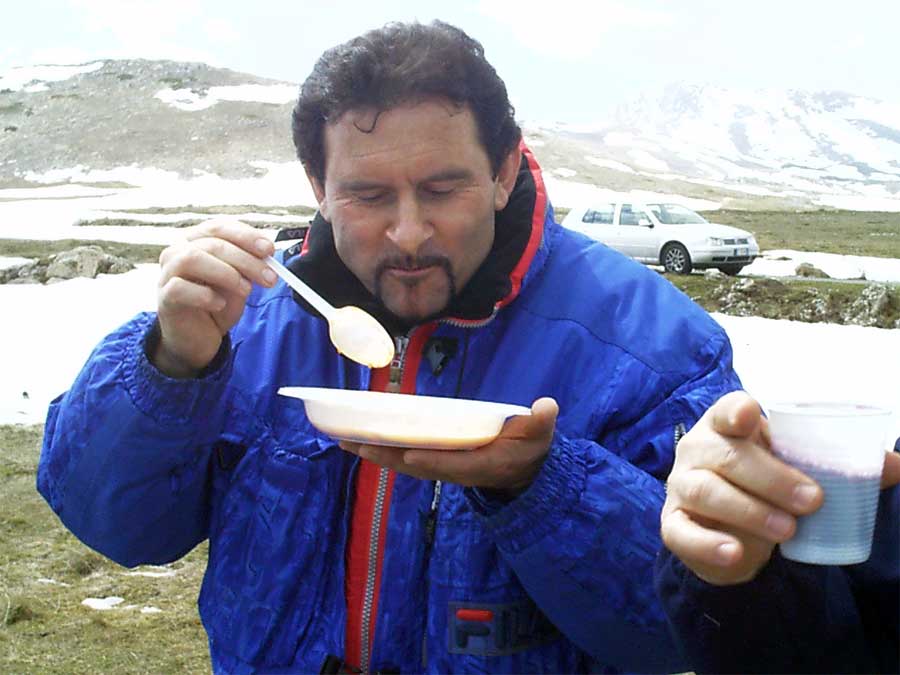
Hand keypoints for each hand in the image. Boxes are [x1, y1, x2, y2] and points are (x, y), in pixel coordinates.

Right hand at [154, 218, 275, 376]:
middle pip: (212, 244)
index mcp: (197, 240)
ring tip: (245, 290)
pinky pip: (179, 288)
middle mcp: (178, 251)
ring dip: (226, 273)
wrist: (199, 337)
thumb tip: (267, 255)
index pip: (220, 227)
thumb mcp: (239, 282)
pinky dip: (204, 295)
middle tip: (269, 277)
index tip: (269, 250)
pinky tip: (220, 304)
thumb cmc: (218, 303)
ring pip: (192, 258)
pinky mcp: (164, 297)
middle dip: (246, 260)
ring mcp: (167, 273)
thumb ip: (248, 266)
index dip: (246, 236)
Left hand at [339, 397, 558, 492]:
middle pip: (415, 466)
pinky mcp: (435, 462)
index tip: (409, 455)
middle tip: (354, 444)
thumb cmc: (530, 448)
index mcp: (481, 465)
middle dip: (385, 455)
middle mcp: (456, 470)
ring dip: (376, 453)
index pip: (451, 464)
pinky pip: (404, 458)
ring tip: (345, 442)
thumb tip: (547, 407)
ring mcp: (443, 468)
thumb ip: (540, 422)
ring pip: (403, 463)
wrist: (523, 471)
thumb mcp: (539, 434)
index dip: (431, 460)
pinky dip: (383, 451)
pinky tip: (362, 442)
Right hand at [660, 391, 824, 585]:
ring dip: (748, 510)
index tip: (753, 416)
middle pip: (726, 456)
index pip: (726, 410)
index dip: (737, 412)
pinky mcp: (672, 524)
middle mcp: (698, 451)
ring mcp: (681, 487)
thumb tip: (895, 466)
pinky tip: (735, 552)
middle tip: (812, 500)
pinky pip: (681, 533)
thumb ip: (839, 466)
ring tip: (787, 530)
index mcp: (726, 427)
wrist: (727, 528)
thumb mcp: (794, 467)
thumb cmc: (761, 483)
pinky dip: (707, 544)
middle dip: (770, 477)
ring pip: (705, 492)